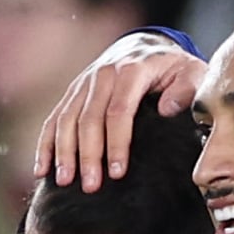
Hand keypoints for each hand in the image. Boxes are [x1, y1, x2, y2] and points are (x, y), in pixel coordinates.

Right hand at [36, 30, 202, 192]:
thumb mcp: (192, 73)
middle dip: (88, 155)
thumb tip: (167, 109)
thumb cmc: (173, 69)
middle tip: (90, 187)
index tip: (118, 172)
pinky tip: (41, 170)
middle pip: (89, 118)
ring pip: (66, 119)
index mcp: (132, 70)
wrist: (146, 46)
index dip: (117, 143)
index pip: (120, 111)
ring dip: (63, 152)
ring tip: (64, 182)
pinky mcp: (73, 92)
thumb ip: (186, 89)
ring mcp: (84, 83)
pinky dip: (46, 144)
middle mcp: (103, 74)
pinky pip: (54, 118)